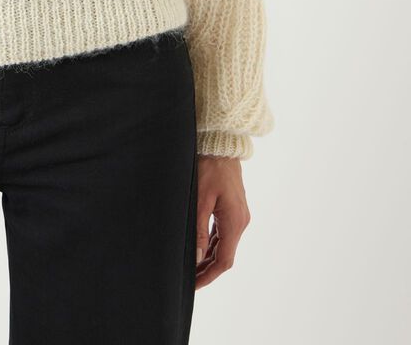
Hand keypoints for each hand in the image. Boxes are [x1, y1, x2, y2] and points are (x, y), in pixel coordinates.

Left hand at [194, 155, 250, 288]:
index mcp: (234, 222)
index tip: (192, 285)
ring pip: (223, 245)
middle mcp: (240, 221)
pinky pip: (222, 232)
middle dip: (206, 269)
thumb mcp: (199, 199)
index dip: (208, 276)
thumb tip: (196, 258)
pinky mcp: (233, 208)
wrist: (221, 143)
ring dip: (208, 257)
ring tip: (190, 267)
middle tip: (187, 279)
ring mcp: (238, 215)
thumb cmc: (209, 167)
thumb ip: (197, 230)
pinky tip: (199, 247)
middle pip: (224, 255)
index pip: (223, 261)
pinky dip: (211, 243)